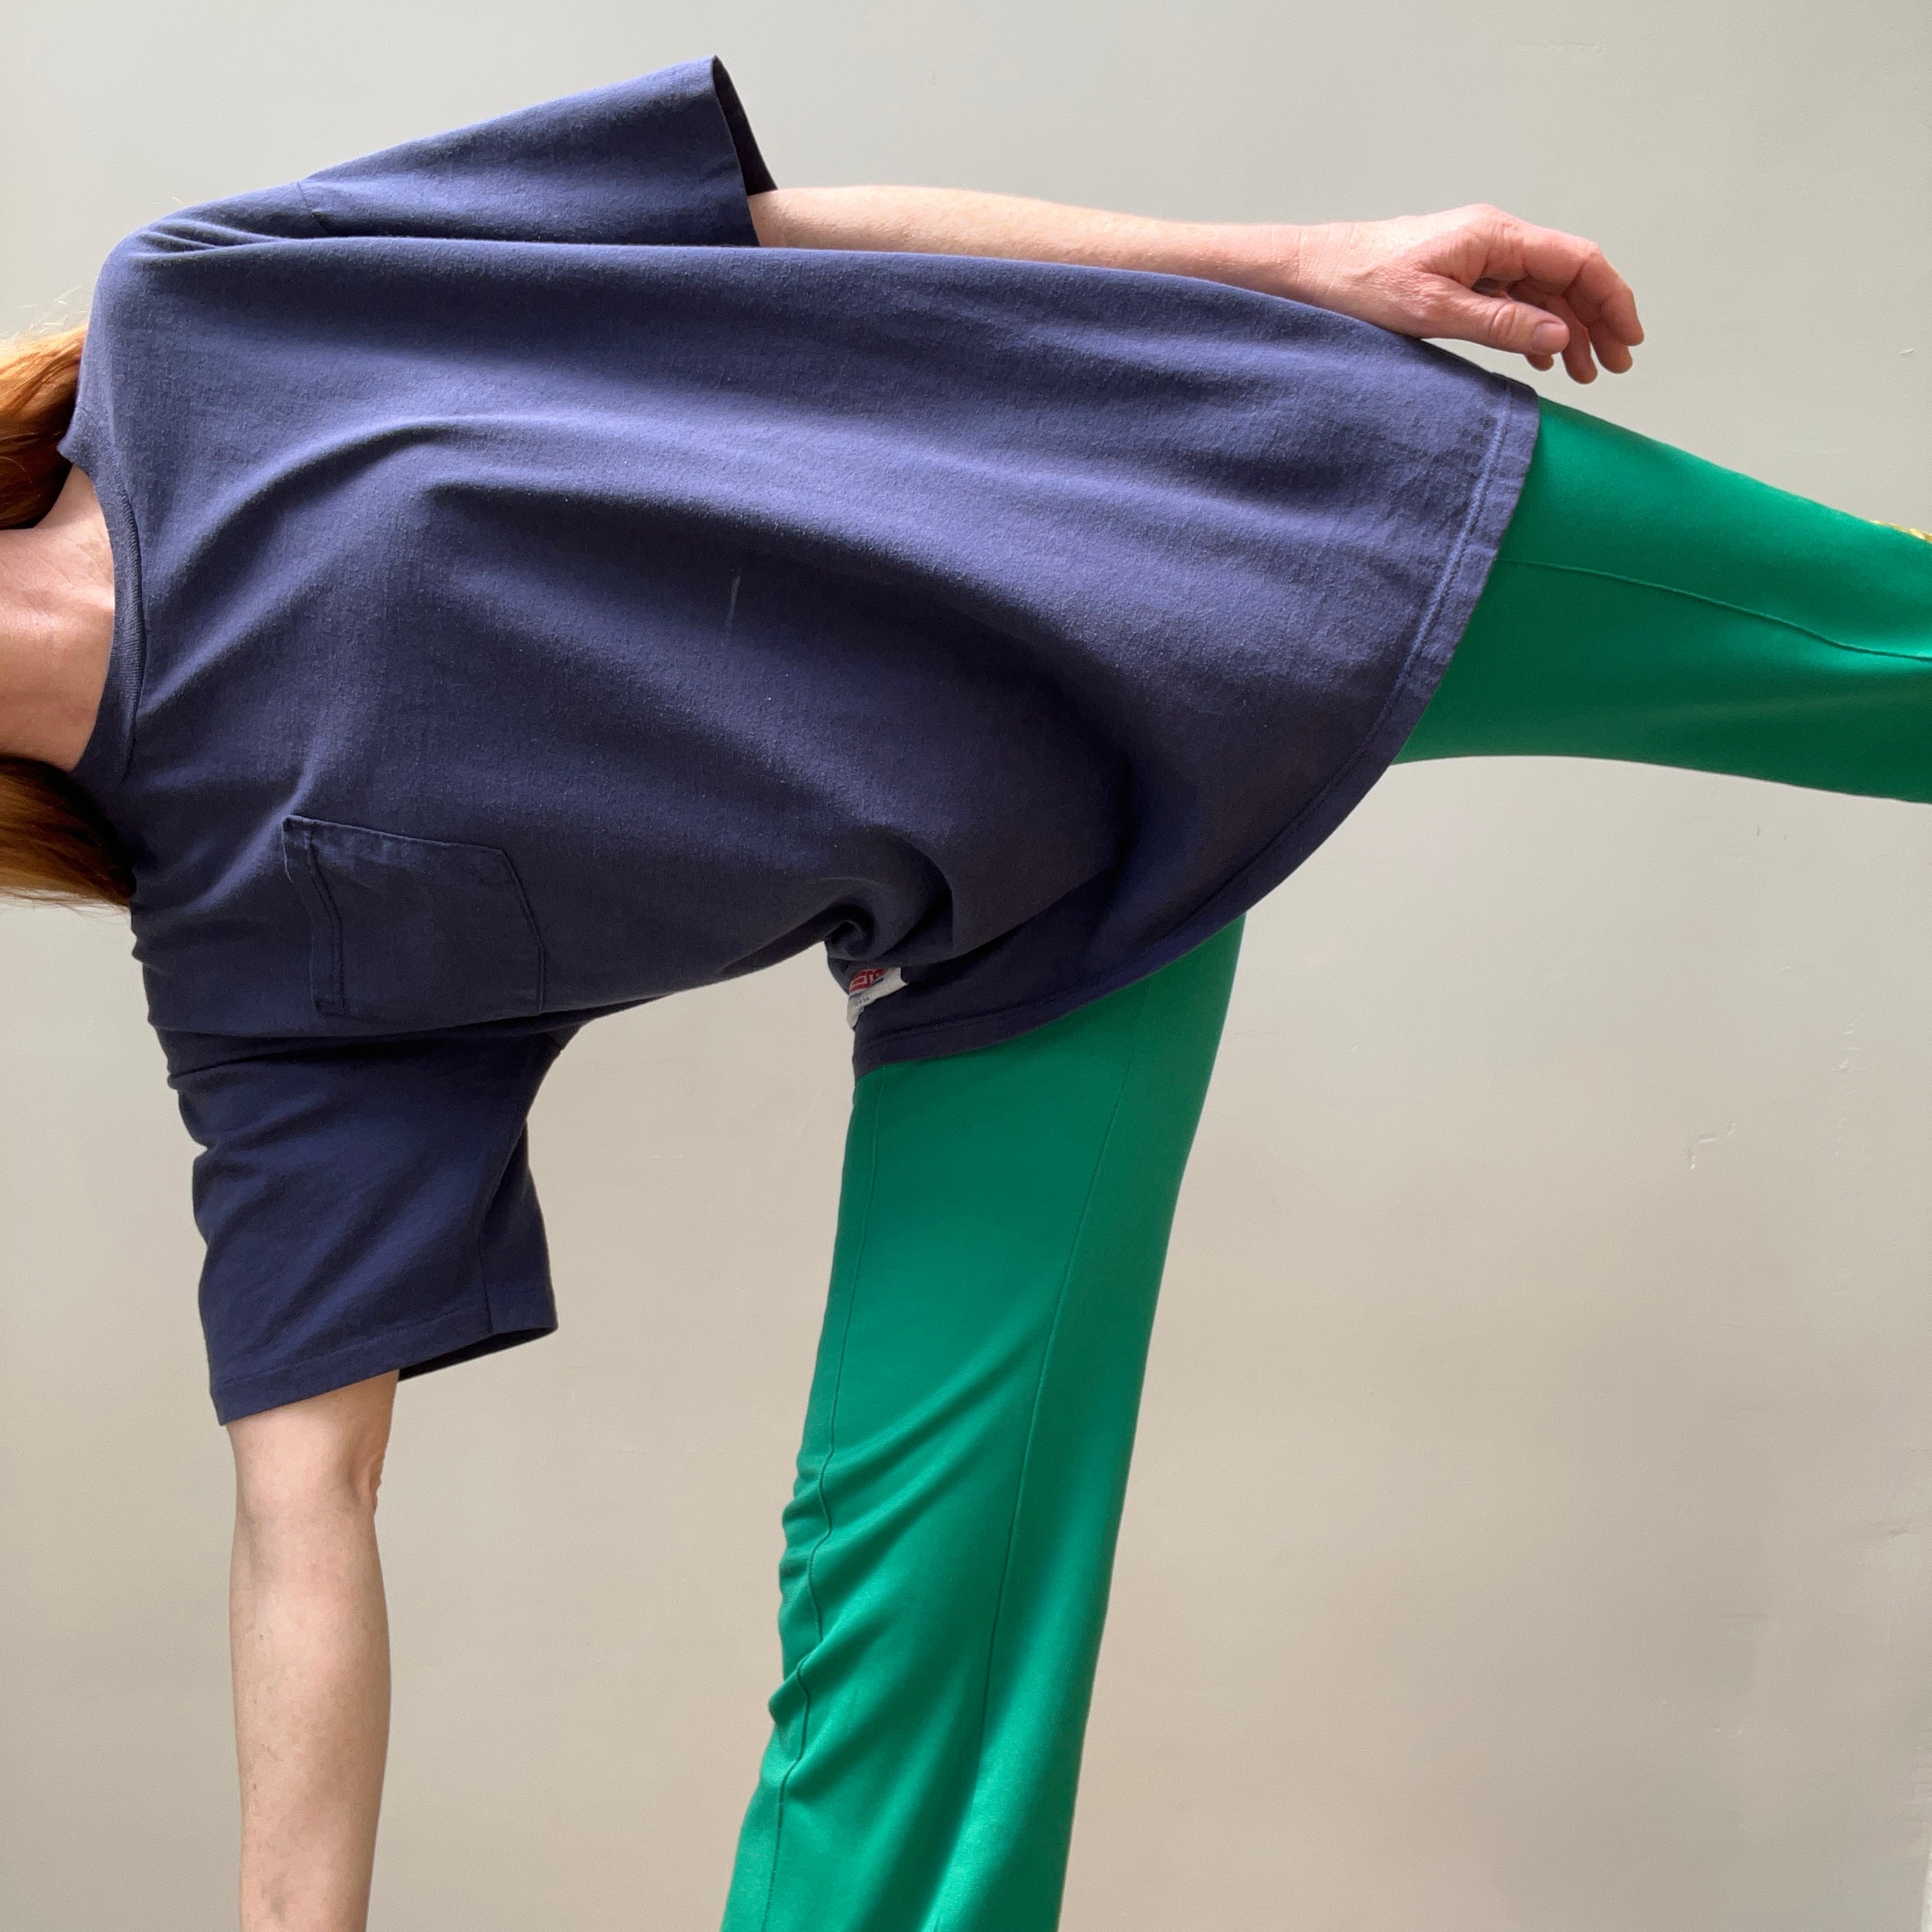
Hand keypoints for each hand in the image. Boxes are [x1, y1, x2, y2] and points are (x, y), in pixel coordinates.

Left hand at [1277, 206, 1643, 382]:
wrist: (1315, 271)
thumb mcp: (1431, 310)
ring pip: (1543, 291)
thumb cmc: (1362, 284)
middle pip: (1568, 276)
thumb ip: (1498, 323)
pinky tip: (1543, 358)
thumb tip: (1558, 334)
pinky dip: (1535, 327)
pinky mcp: (1462, 275)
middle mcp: (1495, 239)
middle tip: (1615, 367)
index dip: (1612, 299)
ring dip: (1568, 329)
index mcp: (1495, 236)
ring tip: (1585, 373)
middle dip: (1597, 320)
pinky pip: (1514, 298)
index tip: (1629, 339)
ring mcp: (1479, 256)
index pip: (1577, 261)